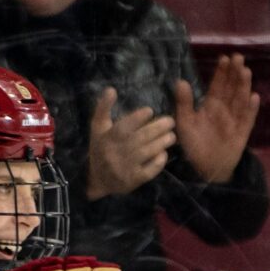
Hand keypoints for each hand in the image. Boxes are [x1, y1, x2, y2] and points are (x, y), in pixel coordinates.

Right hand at [85, 85, 174, 200]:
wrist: (97, 180)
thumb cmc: (99, 148)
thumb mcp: (97, 127)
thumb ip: (103, 108)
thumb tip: (111, 89)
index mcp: (107, 138)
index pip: (123, 127)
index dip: (137, 118)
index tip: (150, 111)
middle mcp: (116, 153)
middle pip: (139, 138)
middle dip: (157, 128)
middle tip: (171, 121)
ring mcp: (125, 168)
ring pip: (146, 153)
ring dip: (161, 143)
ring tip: (172, 135)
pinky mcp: (132, 181)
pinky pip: (148, 171)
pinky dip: (158, 162)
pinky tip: (164, 153)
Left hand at [171, 55, 258, 185]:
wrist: (205, 170)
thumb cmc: (194, 146)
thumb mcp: (185, 124)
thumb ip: (184, 103)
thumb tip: (180, 81)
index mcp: (211, 106)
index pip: (218, 86)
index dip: (221, 72)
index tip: (224, 58)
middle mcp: (225, 110)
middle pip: (232, 88)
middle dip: (235, 73)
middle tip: (238, 57)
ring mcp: (235, 120)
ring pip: (241, 100)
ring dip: (244, 86)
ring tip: (245, 71)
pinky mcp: (242, 133)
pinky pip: (248, 119)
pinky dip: (251, 109)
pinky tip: (254, 97)